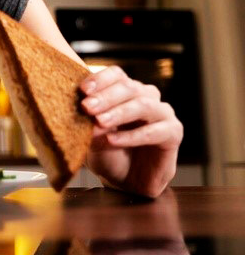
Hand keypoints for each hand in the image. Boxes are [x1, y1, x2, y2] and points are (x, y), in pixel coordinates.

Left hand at [80, 66, 182, 197]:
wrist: (124, 180)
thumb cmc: (107, 151)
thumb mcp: (90, 135)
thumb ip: (87, 121)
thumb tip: (80, 109)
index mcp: (124, 90)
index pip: (116, 75)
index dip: (100, 79)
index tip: (82, 90)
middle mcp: (145, 96)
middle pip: (128, 87)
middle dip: (105, 97)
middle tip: (86, 107)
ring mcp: (162, 112)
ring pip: (143, 105)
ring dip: (119, 113)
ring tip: (99, 122)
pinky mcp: (173, 132)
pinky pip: (155, 131)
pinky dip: (132, 136)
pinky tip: (113, 140)